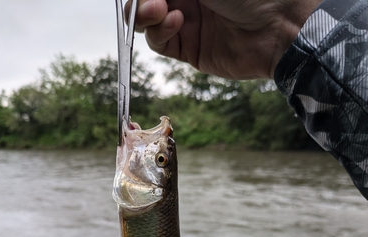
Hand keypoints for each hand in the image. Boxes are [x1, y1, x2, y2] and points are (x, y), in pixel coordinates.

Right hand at [131, 0, 321, 79]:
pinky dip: (159, 32)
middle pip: (145, 0)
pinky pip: (159, 42)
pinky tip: (175, 21)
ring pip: (146, 21)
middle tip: (151, 1)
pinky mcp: (189, 49)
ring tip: (159, 10)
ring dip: (145, 14)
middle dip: (140, 0)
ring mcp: (186, 22)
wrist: (278, 25)